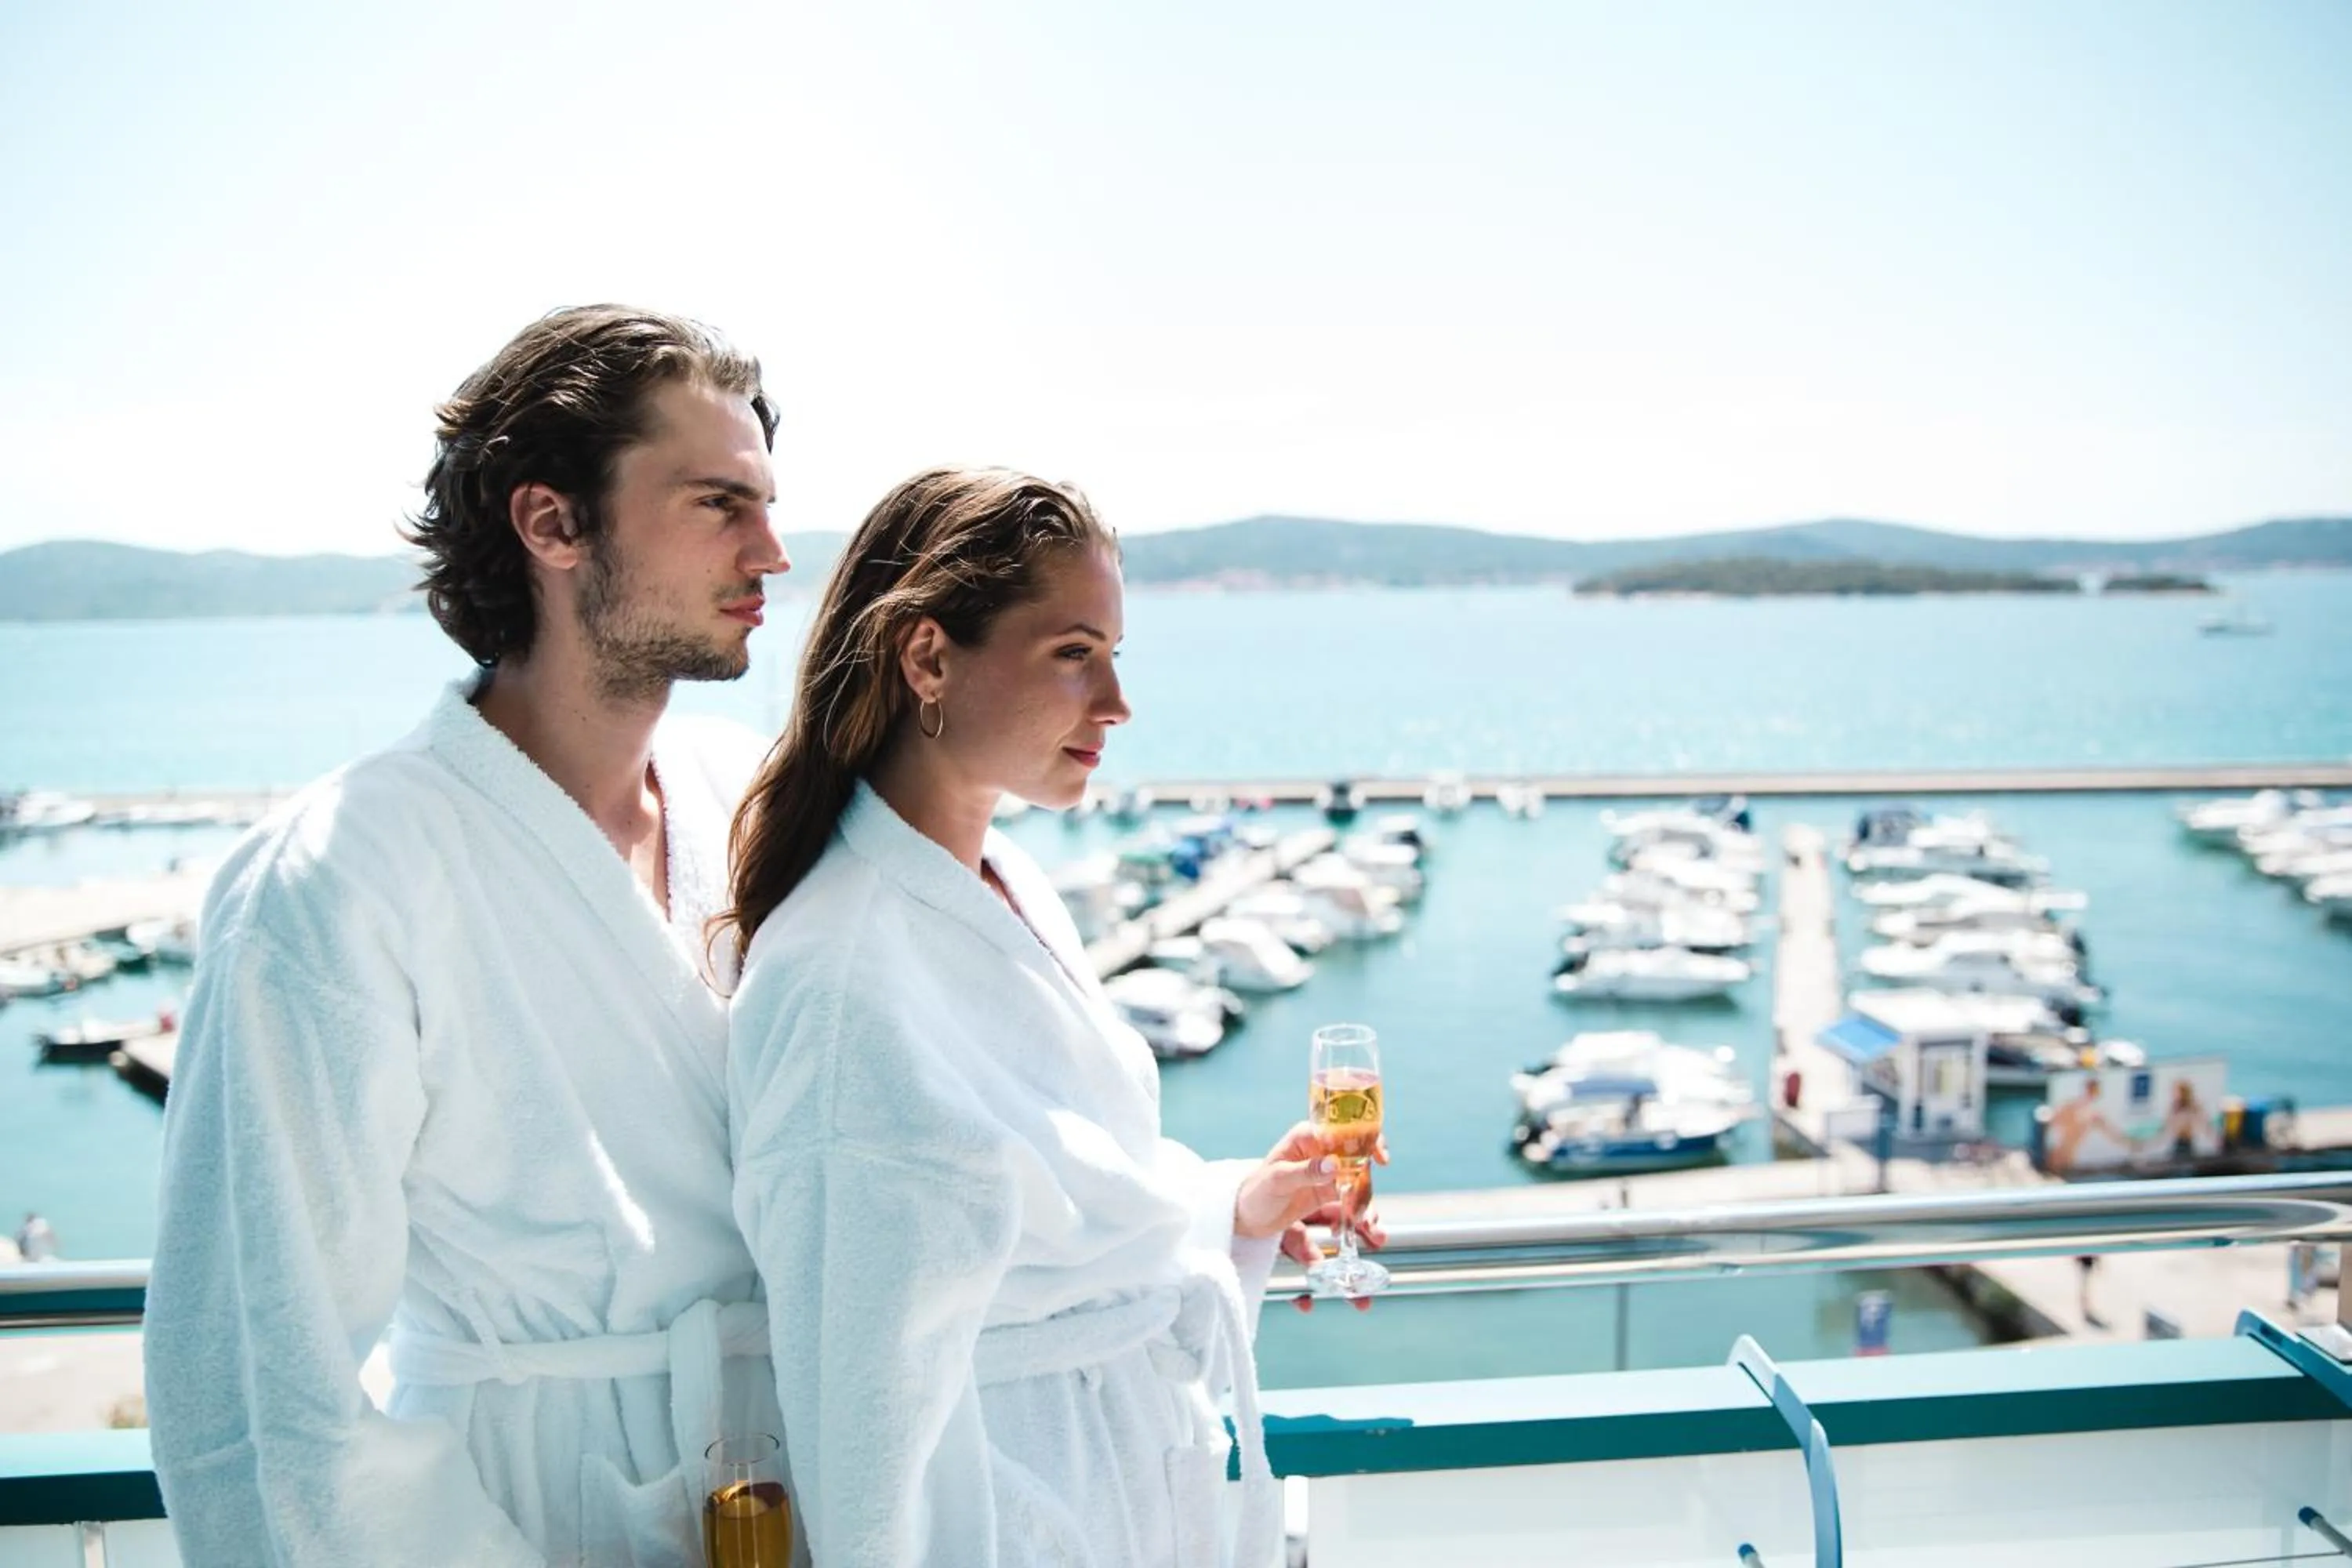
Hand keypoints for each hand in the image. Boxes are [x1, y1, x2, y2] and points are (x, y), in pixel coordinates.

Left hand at [1230, 1122, 1388, 1313]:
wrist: (1241, 1216)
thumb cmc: (1252, 1190)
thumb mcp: (1277, 1179)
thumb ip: (1306, 1171)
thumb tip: (1334, 1164)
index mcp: (1308, 1139)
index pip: (1344, 1133)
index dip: (1367, 1141)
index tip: (1380, 1159)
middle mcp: (1321, 1156)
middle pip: (1357, 1169)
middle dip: (1369, 1194)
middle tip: (1371, 1221)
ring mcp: (1326, 1178)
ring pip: (1356, 1192)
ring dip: (1367, 1214)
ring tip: (1374, 1237)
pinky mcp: (1325, 1200)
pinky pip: (1347, 1211)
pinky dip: (1354, 1227)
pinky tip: (1357, 1241)